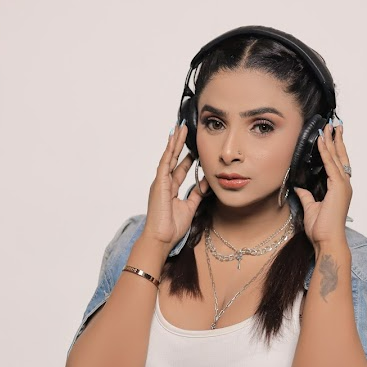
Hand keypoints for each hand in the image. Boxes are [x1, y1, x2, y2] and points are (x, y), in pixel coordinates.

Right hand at [141, 122, 209, 245]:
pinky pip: (165, 163)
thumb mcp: (190, 208)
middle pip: (174, 159)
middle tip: (186, 130)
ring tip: (180, 128)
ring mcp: (160, 182)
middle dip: (180, 145)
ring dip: (175, 142)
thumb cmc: (172, 227)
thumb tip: (206, 182)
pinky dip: (169, 150)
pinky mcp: (159, 183)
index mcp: (171, 190)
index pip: (180, 170)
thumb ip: (197, 194)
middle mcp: (164, 183)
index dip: (187, 159)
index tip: (194, 149)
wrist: (162, 238)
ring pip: (169, 157)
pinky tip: (173, 139)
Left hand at [293, 120, 352, 249]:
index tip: (330, 137)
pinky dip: (326, 152)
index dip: (334, 149)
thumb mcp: (311, 208)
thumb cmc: (322, 230)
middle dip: (337, 140)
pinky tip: (321, 141)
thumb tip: (299, 187)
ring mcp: (343, 185)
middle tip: (334, 125)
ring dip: (332, 141)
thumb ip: (306, 196)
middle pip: (341, 157)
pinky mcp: (338, 187)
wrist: (327, 241)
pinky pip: (330, 165)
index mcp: (339, 189)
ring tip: (328, 127)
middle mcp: (344, 185)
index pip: (337, 164)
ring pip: (337, 157)